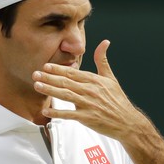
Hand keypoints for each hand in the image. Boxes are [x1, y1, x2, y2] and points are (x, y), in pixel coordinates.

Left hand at [32, 40, 147, 138]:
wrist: (127, 121)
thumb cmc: (118, 101)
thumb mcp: (111, 77)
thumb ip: (102, 60)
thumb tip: (104, 42)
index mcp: (94, 80)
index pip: (73, 72)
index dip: (58, 69)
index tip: (46, 66)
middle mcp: (90, 91)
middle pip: (66, 82)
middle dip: (49, 77)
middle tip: (35, 74)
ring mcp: (88, 104)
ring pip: (66, 95)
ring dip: (50, 90)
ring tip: (38, 86)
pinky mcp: (87, 118)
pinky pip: (69, 115)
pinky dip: (57, 113)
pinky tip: (46, 111)